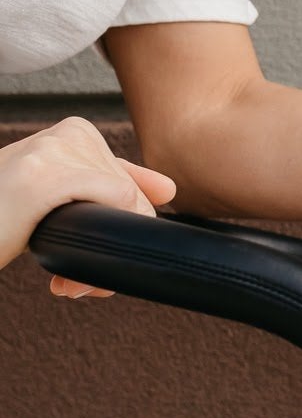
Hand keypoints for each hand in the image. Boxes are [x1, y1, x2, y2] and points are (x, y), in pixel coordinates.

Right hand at [0, 117, 176, 297]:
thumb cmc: (5, 220)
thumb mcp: (63, 201)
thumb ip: (111, 188)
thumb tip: (169, 189)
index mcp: (75, 132)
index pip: (131, 185)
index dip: (120, 231)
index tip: (98, 266)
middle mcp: (70, 133)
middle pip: (134, 200)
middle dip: (110, 249)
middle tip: (78, 284)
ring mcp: (57, 150)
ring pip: (128, 207)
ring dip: (102, 262)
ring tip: (70, 284)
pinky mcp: (46, 174)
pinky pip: (115, 204)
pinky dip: (99, 253)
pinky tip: (67, 280)